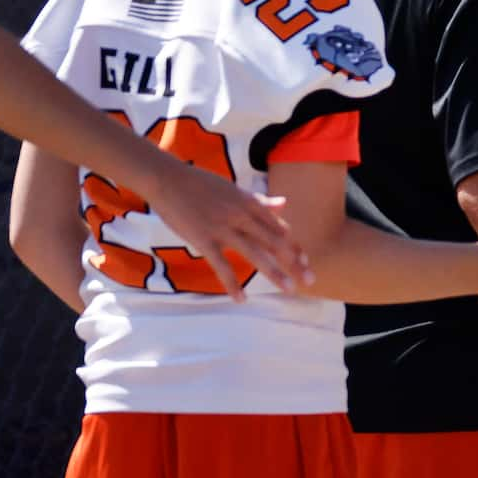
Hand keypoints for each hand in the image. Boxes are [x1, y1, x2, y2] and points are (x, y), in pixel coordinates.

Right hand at [150, 164, 306, 298]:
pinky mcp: (204, 239)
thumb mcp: (235, 190)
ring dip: (274, 272)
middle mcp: (242, 216)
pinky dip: (232, 284)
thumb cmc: (200, 184)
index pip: (279, 228)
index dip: (294, 246)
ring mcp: (223, 228)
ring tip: (289, 289)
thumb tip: (284, 203)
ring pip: (255, 253)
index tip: (306, 261)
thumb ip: (260, 201)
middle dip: (294, 262)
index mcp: (250, 204)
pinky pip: (221, 265)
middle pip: (274, 242)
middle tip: (310, 280)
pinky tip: (241, 299)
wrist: (167, 178)